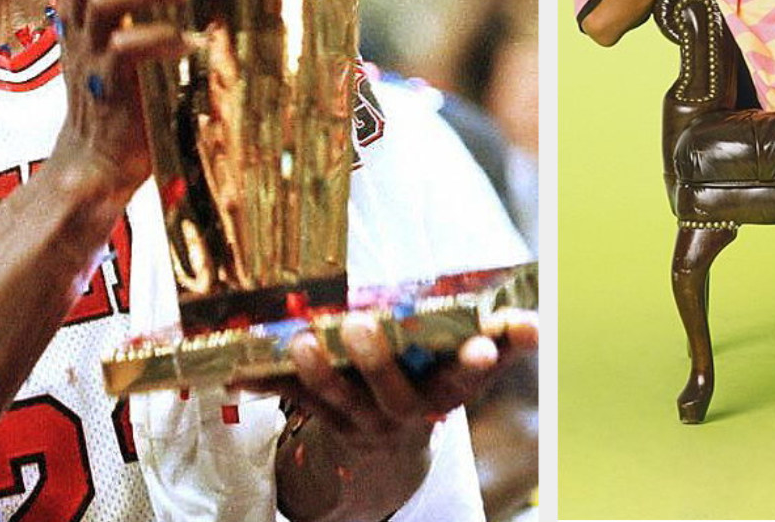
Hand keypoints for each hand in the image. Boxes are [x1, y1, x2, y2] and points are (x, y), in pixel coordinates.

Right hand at [54, 0, 188, 204]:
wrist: (98, 160)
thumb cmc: (123, 88)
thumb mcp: (130, 33)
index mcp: (82, 4)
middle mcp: (78, 24)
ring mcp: (90, 56)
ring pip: (103, 5)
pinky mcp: (109, 88)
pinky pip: (127, 53)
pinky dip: (161, 41)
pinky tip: (192, 43)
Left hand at [272, 310, 538, 520]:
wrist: (386, 452)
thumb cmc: (432, 388)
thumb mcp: (468, 372)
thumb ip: (501, 342)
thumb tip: (535, 323)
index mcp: (442, 396)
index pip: (465, 384)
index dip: (475, 366)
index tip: (483, 349)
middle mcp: (402, 412)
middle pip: (391, 393)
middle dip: (375, 363)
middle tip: (361, 326)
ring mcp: (359, 418)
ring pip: (336, 400)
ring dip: (317, 374)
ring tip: (301, 343)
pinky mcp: (322, 416)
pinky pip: (291, 401)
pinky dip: (265, 384)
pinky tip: (239, 372)